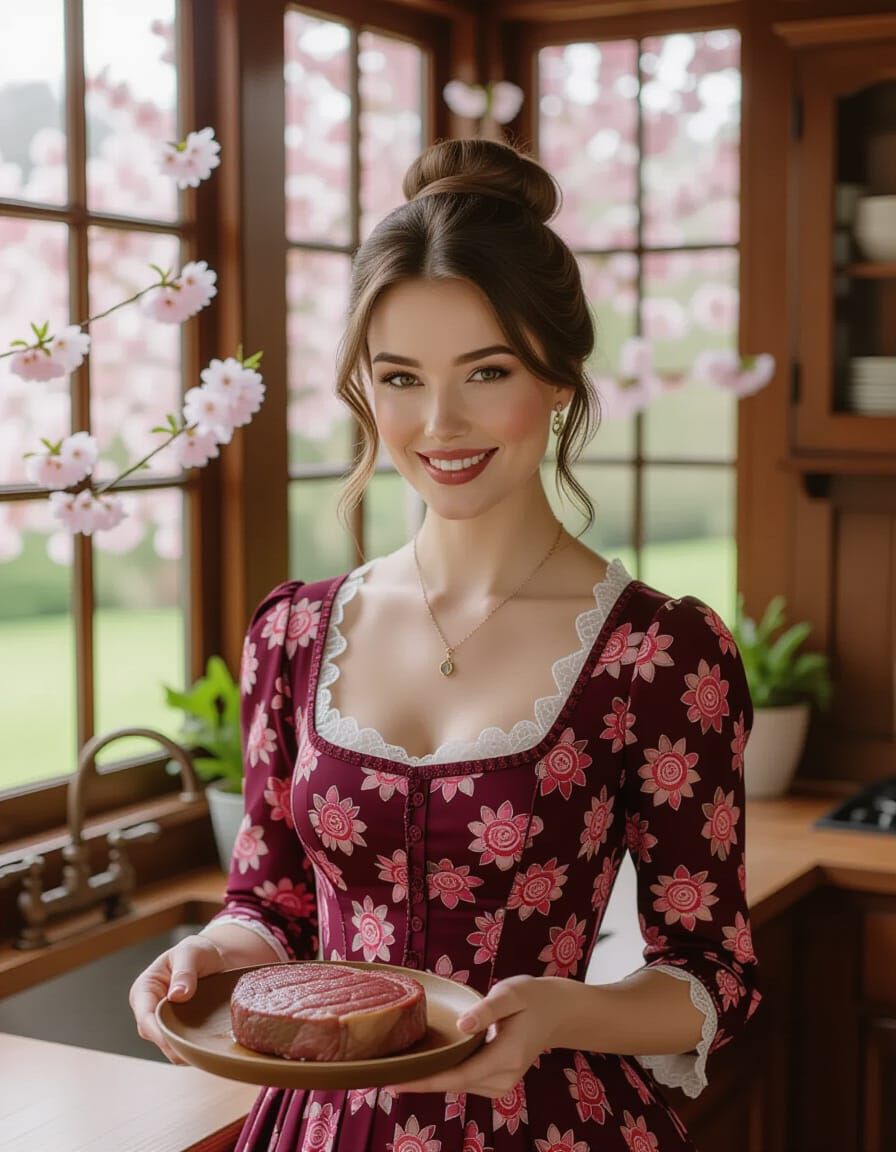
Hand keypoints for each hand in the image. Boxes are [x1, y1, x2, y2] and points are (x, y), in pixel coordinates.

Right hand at [128, 933, 226, 1063]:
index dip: (159, 1033)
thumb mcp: (190, 953)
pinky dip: (195, 1048)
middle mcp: (149, 1012)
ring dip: (187, 1048)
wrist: (215, 958)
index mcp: (144, 991)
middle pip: (157, 1037)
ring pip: (170, 1046)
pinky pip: (184, 1046)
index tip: (176, 1041)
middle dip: (175, 1045)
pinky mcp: (180, 1031)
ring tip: (207, 1047)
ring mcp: (165, 1023)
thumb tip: (177, 995)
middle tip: (198, 1049)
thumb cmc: (197, 951)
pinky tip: (210, 1046)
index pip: (145, 1018)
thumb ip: (184, 972)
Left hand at [384, 974, 572, 1098]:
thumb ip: (486, 1010)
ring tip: (396, 1067)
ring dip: (429, 1078)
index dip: (424, 1081)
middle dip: (419, 1080)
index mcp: (506, 1056)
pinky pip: (464, 1080)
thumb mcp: (511, 995)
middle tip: (382, 1071)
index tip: (394, 1081)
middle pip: (453, 1084)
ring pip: (458, 1084)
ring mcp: (501, 1084)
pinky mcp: (496, 1081)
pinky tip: (423, 1064)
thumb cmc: (532, 998)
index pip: (458, 1076)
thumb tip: (461, 1025)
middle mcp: (503, 1078)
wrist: (556, 1012)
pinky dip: (443, 1074)